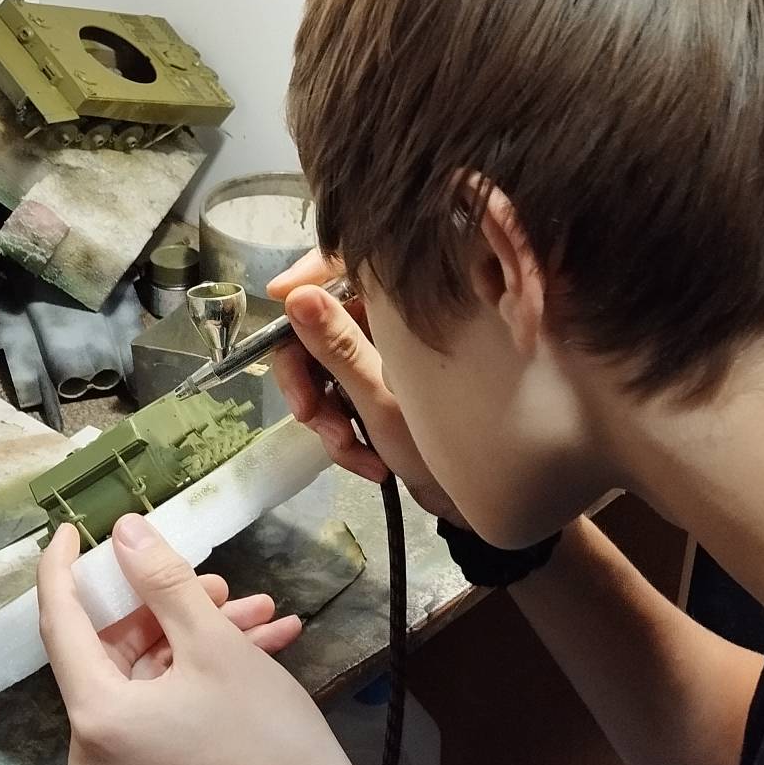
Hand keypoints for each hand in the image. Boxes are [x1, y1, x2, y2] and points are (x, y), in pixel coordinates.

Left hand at [37, 517, 380, 764]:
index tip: (71, 527)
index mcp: (95, 717)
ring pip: (149, 673)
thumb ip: (162, 581)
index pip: (59, 625)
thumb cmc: (265, 734)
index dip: (63, 571)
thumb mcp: (215, 643)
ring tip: (259, 610)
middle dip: (169, 607)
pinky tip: (264, 641)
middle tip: (218, 581)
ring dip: (199, 635)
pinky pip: (164, 705)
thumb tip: (122, 532)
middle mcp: (92, 749)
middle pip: (113, 650)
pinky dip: (203, 672)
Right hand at [267, 251, 461, 523]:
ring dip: (327, 418)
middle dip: (306, 378)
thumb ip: (336, 347)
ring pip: (323, 372)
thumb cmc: (447, 440)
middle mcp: (392, 327)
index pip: (345, 267)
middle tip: (307, 414)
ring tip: (350, 450)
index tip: (278, 297)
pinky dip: (345, 435)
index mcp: (400, 310)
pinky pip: (340, 402)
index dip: (306, 277)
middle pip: (317, 329)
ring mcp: (385, 360)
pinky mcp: (381, 391)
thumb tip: (295, 295)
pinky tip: (370, 465)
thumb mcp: (381, 398)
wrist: (485, 497)